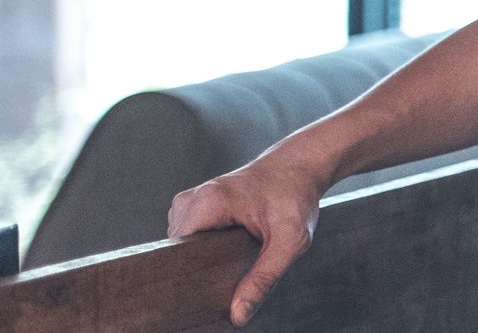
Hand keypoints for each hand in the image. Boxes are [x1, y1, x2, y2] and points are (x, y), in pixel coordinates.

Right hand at [166, 144, 338, 325]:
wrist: (300, 165)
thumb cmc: (297, 196)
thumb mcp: (290, 240)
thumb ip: (264, 277)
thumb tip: (239, 314)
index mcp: (205, 203)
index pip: (175, 255)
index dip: (190, 278)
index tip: (209, 292)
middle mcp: (189, 200)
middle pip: (178, 254)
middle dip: (201, 270)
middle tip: (231, 275)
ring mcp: (189, 202)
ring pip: (184, 248)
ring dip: (205, 260)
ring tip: (234, 259)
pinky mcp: (196, 206)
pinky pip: (190, 238)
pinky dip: (207, 249)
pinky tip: (228, 251)